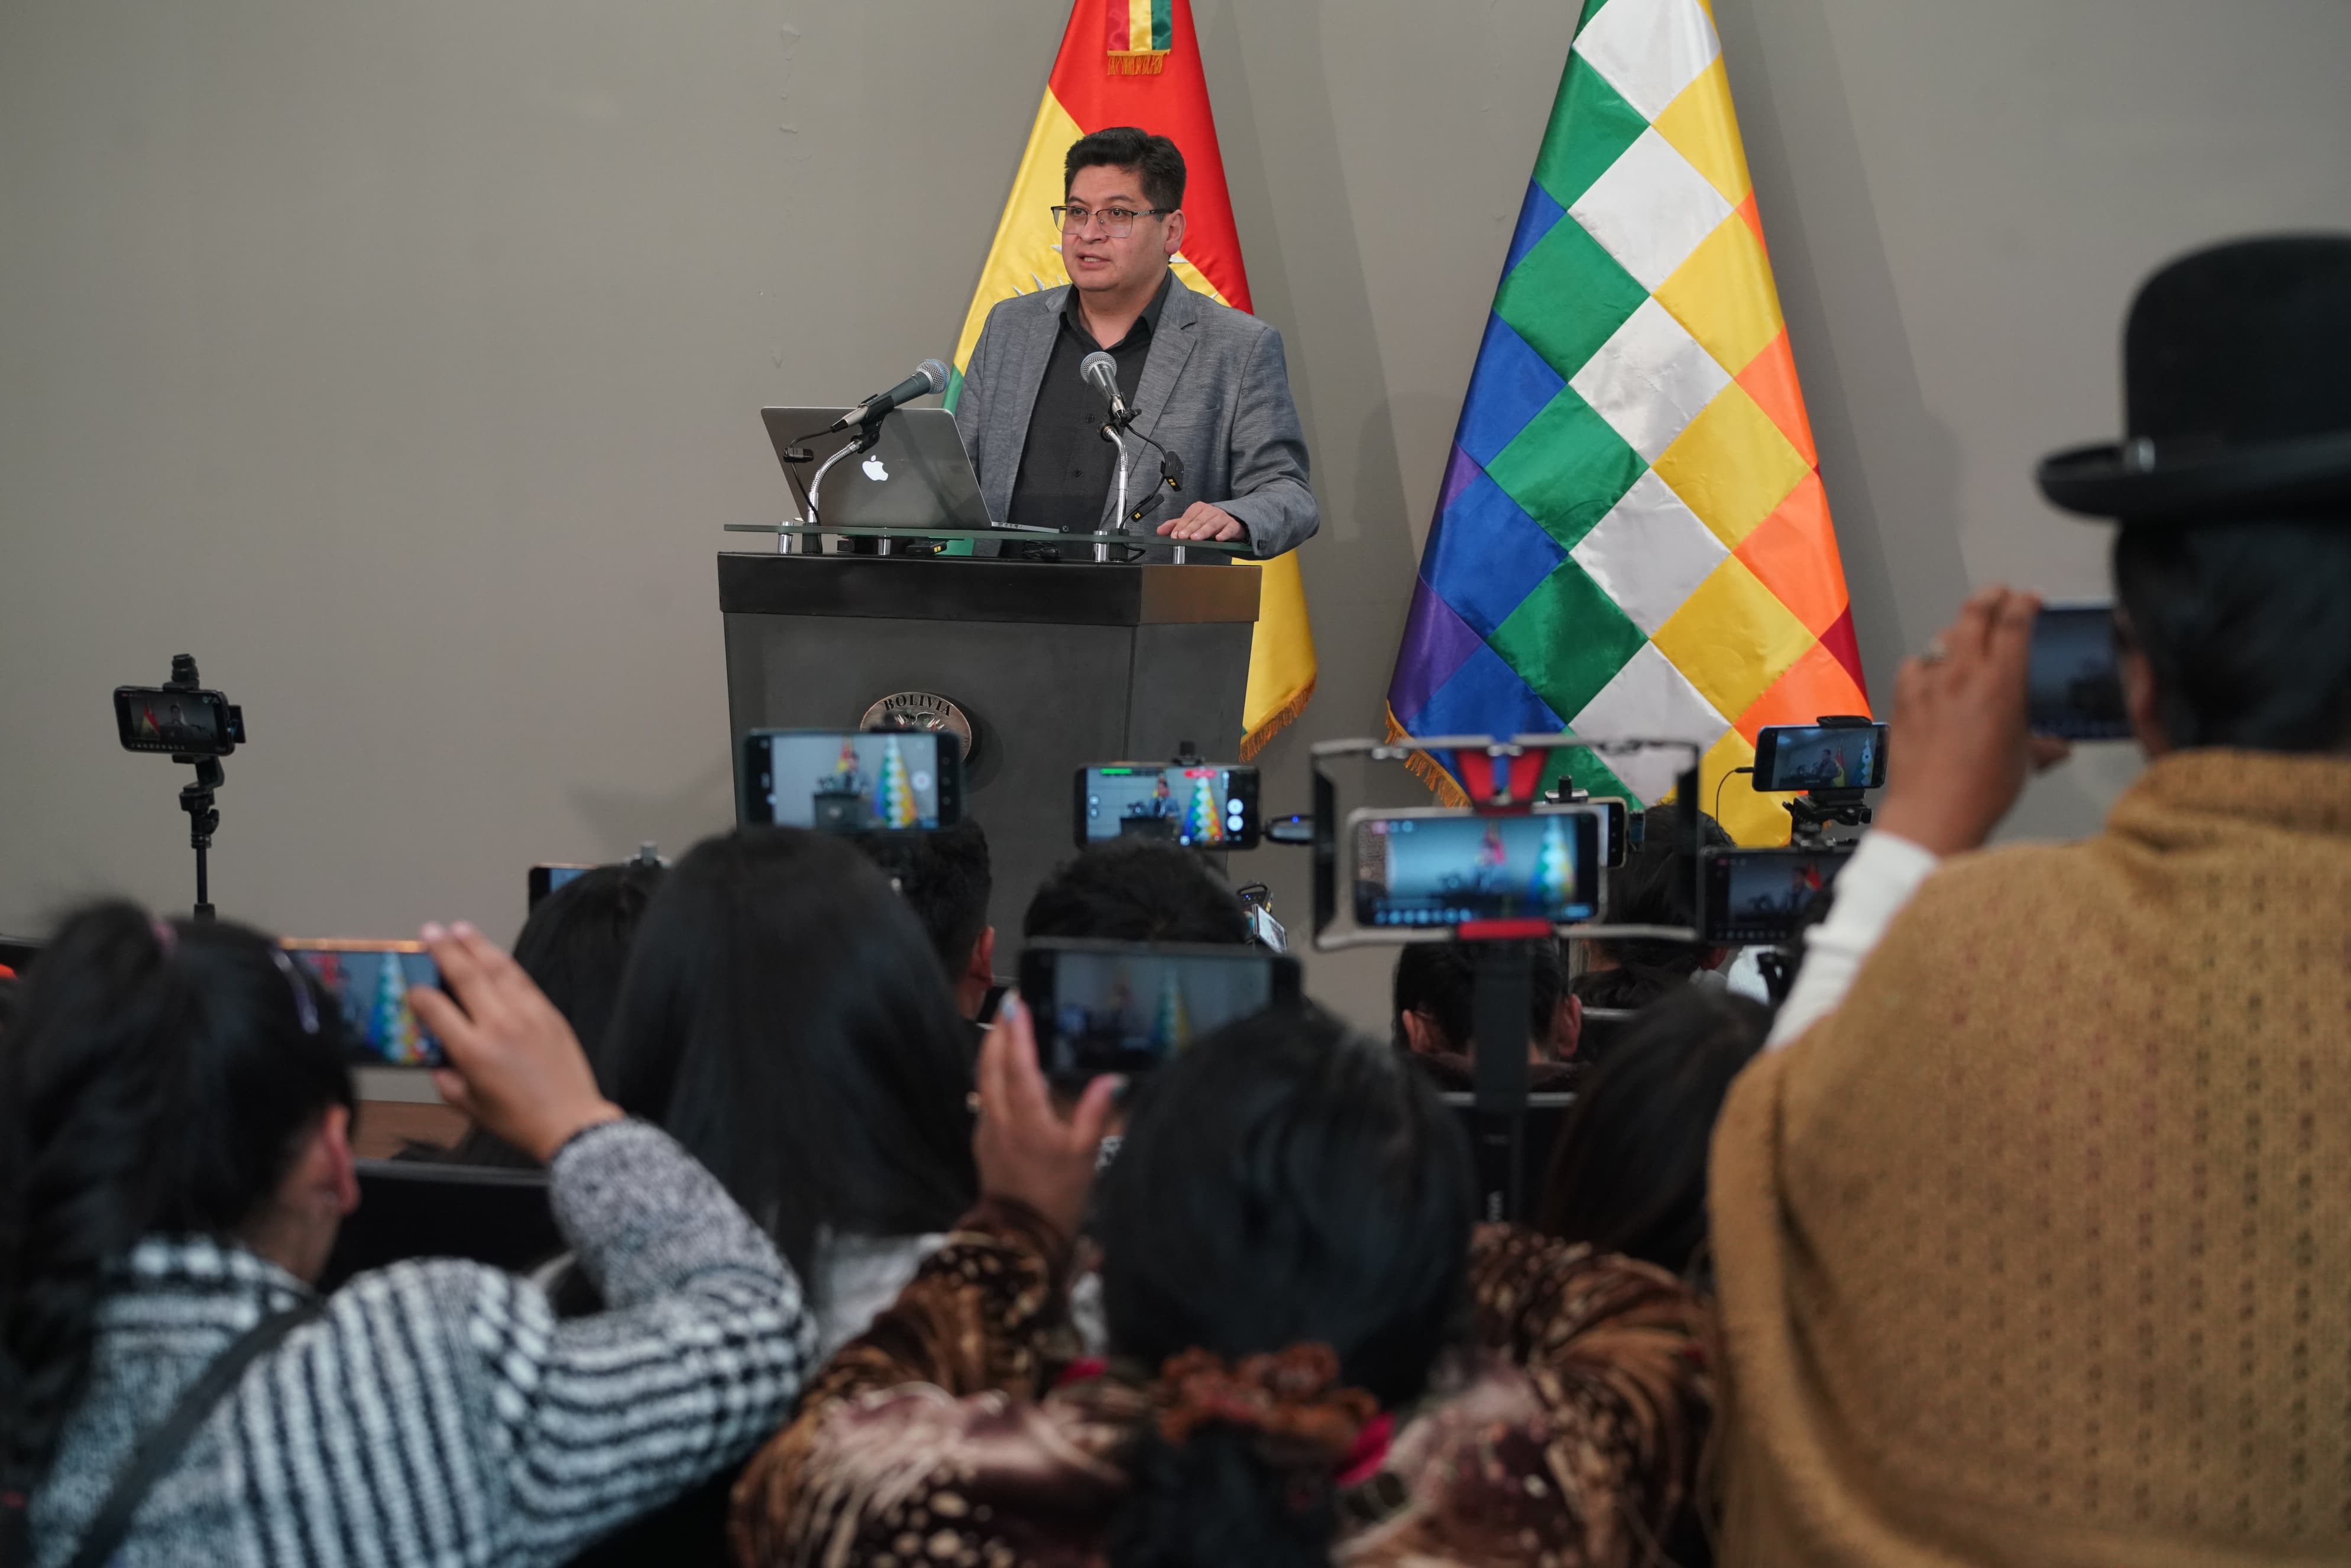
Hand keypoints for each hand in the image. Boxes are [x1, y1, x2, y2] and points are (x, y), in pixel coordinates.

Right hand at [408, 921, 622, 1163]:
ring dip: (476, 945)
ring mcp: (527, 1014)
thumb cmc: (519, 1119)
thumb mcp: (469, 1106)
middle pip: (466, 976)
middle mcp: (499, 1025)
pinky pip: (522, 980)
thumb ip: (445, 1079)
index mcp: (473, 1051)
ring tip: (459, 928)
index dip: (420, 994)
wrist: (570, 1121)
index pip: (436, 1009)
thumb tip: (436, 1058)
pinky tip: (493, 953)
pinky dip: (504, 963)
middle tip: (430, 931)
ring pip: (497, 969)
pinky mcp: (548, 1012)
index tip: (413, 987)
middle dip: (444, 950)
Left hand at [973, 994, 1116, 1243]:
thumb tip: (1111, 1078)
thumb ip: (1094, 1113)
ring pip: (983, 1080)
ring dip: (991, 1051)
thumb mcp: (1085, 1156)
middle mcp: (1000, 1119)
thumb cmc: (1057, 1196)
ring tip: (1003, 1028)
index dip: (1016, 1033)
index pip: (1018, 1066)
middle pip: (990, 1066)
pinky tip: (1002, 1071)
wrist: (1020, 1238)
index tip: (1015, 1003)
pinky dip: (992, 1074)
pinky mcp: (984, 1142)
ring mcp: (987, 1130)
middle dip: (997, 1033)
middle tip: (1006, 1005)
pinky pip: (985, 1097)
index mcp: (1026, 1119)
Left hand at [1157, 502, 1244, 542]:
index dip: (1181, 525)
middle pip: (1199, 520)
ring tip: (1196, 538)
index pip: (1188, 516)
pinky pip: (1229, 529)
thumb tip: (1160, 530)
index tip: (1175, 535)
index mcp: (1199, 508)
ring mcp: (1222, 518)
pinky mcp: (1233, 526)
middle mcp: (1211, 511)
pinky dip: (1224, 534)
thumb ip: (1176, 525)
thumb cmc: (1209, 521)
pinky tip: (1218, 538)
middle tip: (1183, 537)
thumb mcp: (1192, 521)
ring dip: (1204, 531)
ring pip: (1212, 524)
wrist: (1232, 521)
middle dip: (1190, 529)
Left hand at [1873, 586, 2070, 856]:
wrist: (1933, 812)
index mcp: (2002, 685)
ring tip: (1967, 638)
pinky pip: (1914, 666)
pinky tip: (1931, 674)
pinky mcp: (1903, 699)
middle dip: (1990, 596)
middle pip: (1974, 613)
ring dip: (1958, 633)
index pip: (2015, 622)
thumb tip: (2057, 747)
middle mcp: (1963, 676)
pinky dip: (1926, 664)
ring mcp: (1929, 685)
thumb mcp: (2024, 763)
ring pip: (1942, 638)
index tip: (2031, 599)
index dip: (2025, 602)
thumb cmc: (1980, 792)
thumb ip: (2042, 746)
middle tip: (1999, 595)